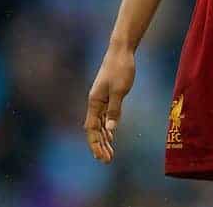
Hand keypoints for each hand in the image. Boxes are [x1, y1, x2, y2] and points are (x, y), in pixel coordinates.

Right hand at [84, 45, 135, 162]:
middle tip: (107, 161)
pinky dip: (107, 128)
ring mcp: (101, 99)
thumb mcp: (120, 90)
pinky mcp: (108, 96)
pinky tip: (111, 135)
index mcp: (94, 102)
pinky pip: (105, 116)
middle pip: (94, 129)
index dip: (95, 144)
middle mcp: (95, 102)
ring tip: (109, 153)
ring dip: (103, 139)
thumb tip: (111, 129)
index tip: (101, 157)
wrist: (121, 50)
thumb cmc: (120, 68)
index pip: (92, 129)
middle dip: (99, 145)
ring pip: (99, 124)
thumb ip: (115, 110)